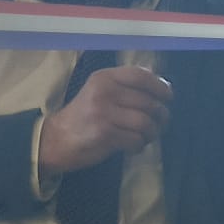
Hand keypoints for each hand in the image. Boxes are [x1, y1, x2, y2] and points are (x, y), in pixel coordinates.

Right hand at [39, 64, 172, 176]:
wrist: (55, 141)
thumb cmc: (82, 116)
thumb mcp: (99, 91)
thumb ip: (125, 84)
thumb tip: (158, 80)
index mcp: (105, 77)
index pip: (141, 76)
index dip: (160, 86)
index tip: (168, 97)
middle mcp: (104, 92)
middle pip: (148, 102)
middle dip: (161, 115)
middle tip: (161, 123)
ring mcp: (104, 113)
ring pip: (145, 122)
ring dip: (152, 133)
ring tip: (147, 137)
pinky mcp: (104, 134)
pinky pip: (135, 140)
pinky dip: (139, 146)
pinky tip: (134, 147)